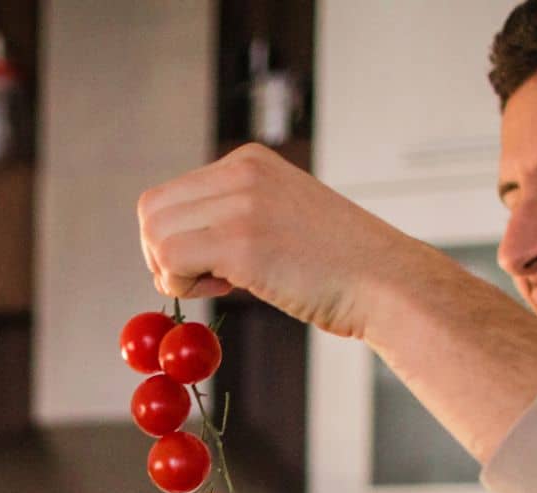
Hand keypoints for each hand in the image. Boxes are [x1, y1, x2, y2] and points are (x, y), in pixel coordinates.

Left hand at [137, 143, 421, 339]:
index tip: (206, 263)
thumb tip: (179, 243)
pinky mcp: (241, 240)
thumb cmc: (338, 265)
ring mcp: (240, 203)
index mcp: (249, 160)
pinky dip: (182, 285)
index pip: (170, 194)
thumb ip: (235, 215)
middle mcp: (241, 171)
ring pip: (155, 234)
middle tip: (200, 279)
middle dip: (162, 255)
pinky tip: (225, 288)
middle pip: (151, 210)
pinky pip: (170, 260)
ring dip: (172, 272)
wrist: (385, 282)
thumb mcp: (280, 216)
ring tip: (217, 283)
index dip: (173, 237)